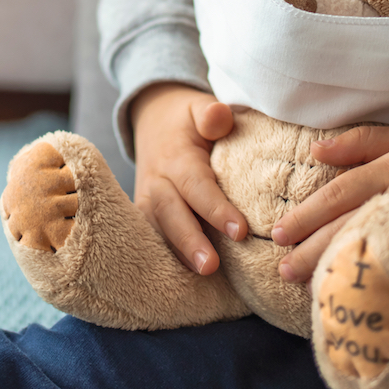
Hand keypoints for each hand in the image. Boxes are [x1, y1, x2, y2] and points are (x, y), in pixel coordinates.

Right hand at [130, 84, 249, 274]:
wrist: (152, 121)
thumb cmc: (187, 119)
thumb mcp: (198, 105)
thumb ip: (210, 113)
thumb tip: (220, 118)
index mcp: (175, 158)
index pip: (197, 186)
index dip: (217, 209)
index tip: (241, 230)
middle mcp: (158, 182)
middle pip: (171, 214)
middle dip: (190, 241)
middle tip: (211, 266)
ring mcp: (148, 201)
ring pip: (159, 230)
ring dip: (178, 254)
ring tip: (202, 276)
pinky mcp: (146, 215)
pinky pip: (154, 238)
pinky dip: (167, 258)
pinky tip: (186, 283)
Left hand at [271, 122, 388, 282]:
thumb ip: (362, 143)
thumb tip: (317, 150)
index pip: (339, 194)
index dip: (306, 216)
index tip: (279, 233)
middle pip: (351, 229)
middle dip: (313, 252)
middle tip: (284, 270)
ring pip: (379, 255)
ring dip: (343, 273)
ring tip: (312, 289)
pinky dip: (385, 284)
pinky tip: (361, 295)